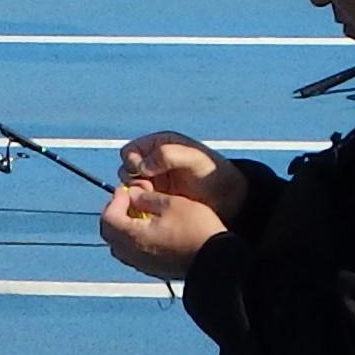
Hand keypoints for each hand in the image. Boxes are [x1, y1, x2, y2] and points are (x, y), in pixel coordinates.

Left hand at [100, 181, 227, 276]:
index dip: (114, 200)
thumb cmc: (196, 229)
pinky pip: (133, 254)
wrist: (217, 261)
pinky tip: (151, 230)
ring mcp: (142, 265)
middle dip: (115, 214)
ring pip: (120, 245)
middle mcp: (133, 254)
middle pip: (110, 233)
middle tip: (128, 201)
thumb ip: (146, 198)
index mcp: (133, 236)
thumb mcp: (172, 203)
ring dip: (124, 228)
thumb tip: (133, 196)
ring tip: (139, 214)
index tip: (125, 190)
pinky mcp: (153, 270)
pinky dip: (134, 239)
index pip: (108, 218)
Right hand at [117, 131, 245, 214]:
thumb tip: (142, 166)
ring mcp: (155, 182)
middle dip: (131, 180)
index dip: (132, 162)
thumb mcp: (193, 159)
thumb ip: (167, 155)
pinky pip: (139, 202)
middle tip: (147, 188)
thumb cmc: (213, 173)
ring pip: (130, 187)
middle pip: (125, 170)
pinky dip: (141, 205)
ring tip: (152, 199)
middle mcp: (153, 162)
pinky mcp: (158, 199)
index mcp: (159, 145)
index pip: (130, 152)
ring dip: (135, 193)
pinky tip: (153, 209)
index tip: (144, 172)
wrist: (228, 198)